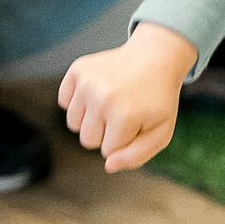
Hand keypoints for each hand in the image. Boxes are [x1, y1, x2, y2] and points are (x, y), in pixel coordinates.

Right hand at [59, 23, 197, 172]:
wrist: (156, 58)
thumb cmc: (158, 99)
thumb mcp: (160, 132)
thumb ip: (136, 157)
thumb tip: (108, 165)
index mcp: (124, 116)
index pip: (108, 151)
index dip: (124, 139)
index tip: (138, 120)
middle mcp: (102, 97)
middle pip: (87, 140)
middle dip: (106, 132)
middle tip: (125, 111)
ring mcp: (87, 82)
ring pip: (73, 124)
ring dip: (91, 118)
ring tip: (112, 101)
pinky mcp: (77, 69)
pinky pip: (64, 102)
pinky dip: (79, 101)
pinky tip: (99, 91)